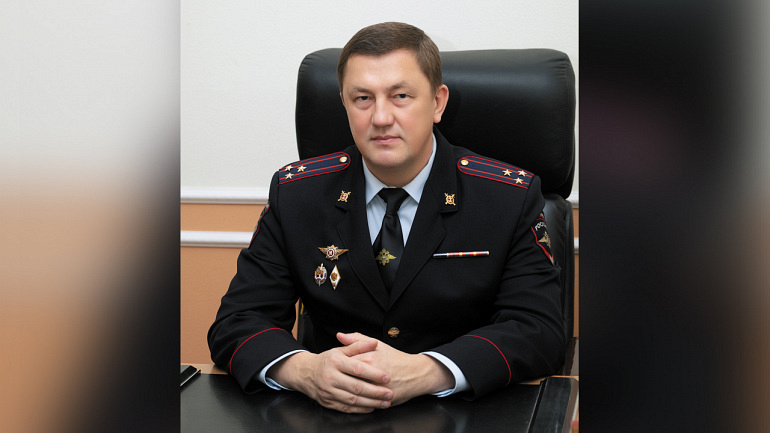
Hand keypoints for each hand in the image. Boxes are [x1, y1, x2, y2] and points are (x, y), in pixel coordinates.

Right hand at [267, 335, 393, 412]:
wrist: (305, 373)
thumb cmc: (327, 361)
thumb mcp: (340, 350)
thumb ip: (358, 346)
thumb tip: (374, 342)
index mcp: (335, 362)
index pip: (357, 369)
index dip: (373, 374)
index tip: (387, 377)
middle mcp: (330, 377)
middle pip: (356, 386)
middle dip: (375, 392)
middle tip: (390, 394)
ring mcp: (328, 391)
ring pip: (353, 400)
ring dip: (371, 402)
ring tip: (385, 402)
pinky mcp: (328, 402)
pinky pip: (346, 408)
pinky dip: (360, 409)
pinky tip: (371, 407)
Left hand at [338, 333, 454, 405]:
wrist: (416, 373)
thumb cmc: (395, 358)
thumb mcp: (377, 345)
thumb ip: (356, 339)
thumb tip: (339, 335)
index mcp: (367, 357)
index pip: (344, 363)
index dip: (335, 367)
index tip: (331, 369)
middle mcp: (371, 372)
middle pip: (347, 379)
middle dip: (338, 382)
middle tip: (332, 383)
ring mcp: (377, 387)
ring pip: (355, 392)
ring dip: (346, 393)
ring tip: (341, 392)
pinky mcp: (382, 398)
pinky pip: (365, 402)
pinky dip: (358, 403)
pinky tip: (353, 401)